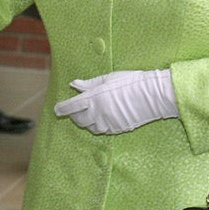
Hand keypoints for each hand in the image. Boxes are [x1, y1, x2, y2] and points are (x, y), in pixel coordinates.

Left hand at [54, 69, 177, 134]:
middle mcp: (98, 113)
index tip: (56, 109)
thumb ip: (89, 84)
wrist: (152, 96)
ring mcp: (108, 123)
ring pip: (90, 127)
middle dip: (73, 116)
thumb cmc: (129, 82)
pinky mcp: (117, 129)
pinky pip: (102, 130)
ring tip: (87, 114)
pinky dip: (98, 126)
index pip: (71, 106)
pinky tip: (101, 119)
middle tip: (73, 111)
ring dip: (85, 122)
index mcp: (93, 98)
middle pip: (78, 120)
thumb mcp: (107, 78)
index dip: (62, 108)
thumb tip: (74, 84)